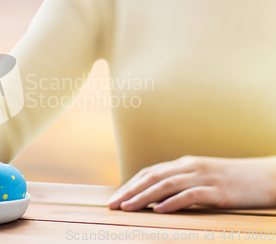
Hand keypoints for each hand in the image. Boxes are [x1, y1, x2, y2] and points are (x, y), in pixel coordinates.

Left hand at [107, 155, 275, 212]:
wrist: (266, 176)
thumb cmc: (232, 180)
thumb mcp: (203, 178)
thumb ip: (182, 184)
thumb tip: (157, 200)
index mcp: (184, 164)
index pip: (150, 173)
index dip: (131, 185)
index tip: (115, 198)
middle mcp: (190, 167)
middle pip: (153, 177)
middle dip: (130, 191)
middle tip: (113, 205)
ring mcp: (204, 177)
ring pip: (167, 185)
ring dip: (144, 197)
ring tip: (128, 208)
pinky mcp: (218, 190)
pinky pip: (192, 195)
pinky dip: (174, 202)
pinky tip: (160, 210)